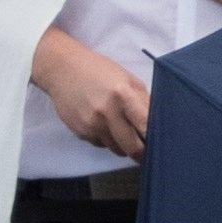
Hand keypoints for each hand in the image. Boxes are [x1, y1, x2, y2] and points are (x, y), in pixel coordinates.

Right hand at [34, 29, 150, 158]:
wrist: (61, 69)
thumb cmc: (99, 70)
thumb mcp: (127, 78)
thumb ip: (144, 100)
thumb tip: (158, 124)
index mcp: (123, 95)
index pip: (145, 126)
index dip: (155, 138)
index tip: (160, 144)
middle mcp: (107, 112)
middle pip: (132, 147)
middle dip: (142, 153)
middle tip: (146, 152)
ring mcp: (91, 124)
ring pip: (116, 149)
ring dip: (123, 145)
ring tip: (122, 133)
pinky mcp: (80, 131)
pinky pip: (100, 144)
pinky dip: (106, 139)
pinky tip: (102, 125)